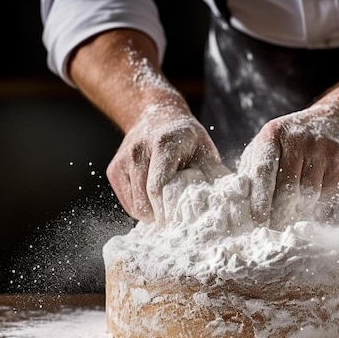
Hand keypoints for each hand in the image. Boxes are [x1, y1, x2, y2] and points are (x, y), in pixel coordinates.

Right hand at [106, 102, 229, 224]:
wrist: (157, 114)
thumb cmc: (186, 136)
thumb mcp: (204, 148)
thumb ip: (212, 173)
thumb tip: (224, 199)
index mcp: (164, 144)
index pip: (158, 186)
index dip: (169, 211)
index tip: (182, 223)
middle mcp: (138, 150)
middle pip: (145, 200)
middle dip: (163, 216)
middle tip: (179, 219)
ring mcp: (123, 160)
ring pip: (136, 205)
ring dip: (152, 213)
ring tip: (168, 206)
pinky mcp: (113, 170)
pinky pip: (128, 203)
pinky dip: (142, 207)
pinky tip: (155, 199)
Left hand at [240, 103, 338, 229]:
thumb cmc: (295, 139)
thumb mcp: (269, 143)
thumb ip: (252, 169)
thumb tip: (237, 203)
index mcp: (275, 134)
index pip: (264, 171)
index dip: (260, 201)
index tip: (258, 223)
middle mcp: (303, 140)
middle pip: (290, 190)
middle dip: (281, 216)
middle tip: (276, 233)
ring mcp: (331, 152)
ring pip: (315, 198)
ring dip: (306, 217)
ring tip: (298, 227)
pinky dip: (333, 221)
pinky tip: (324, 229)